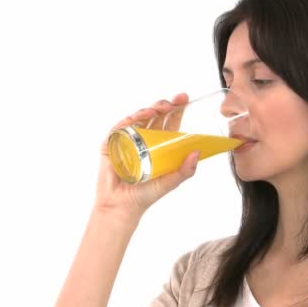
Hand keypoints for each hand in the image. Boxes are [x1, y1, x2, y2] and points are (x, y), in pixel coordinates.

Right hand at [92, 93, 199, 227]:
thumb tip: (197, 152)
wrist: (122, 207)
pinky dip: (129, 120)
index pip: (168, 123)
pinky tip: (139, 116)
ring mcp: (126, 140)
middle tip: (175, 101)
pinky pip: (120, 127)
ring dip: (149, 110)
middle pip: (154, 117)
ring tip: (160, 108)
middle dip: (165, 106)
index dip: (176, 110)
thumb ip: (185, 170)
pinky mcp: (111, 144)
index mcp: (158, 146)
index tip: (184, 99)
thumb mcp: (170, 182)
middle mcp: (143, 140)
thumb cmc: (145, 196)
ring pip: (138, 118)